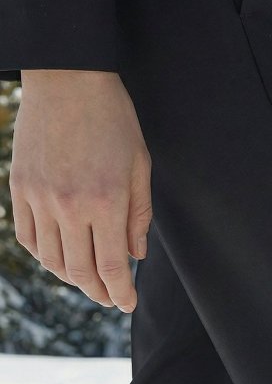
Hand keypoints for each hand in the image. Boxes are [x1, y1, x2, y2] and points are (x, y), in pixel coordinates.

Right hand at [9, 70, 152, 311]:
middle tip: (109, 296)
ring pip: (51, 259)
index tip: (127, 303)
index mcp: (107, 201)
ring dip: (70, 277)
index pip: (113, 267)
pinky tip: (57, 255)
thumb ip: (139, 214)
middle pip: (80, 271)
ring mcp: (40, 198)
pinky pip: (28, 237)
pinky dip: (43, 254)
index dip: (121, 292)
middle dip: (98, 291)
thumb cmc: (113, 118)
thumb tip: (137, 255)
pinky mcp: (20, 188)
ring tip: (86, 278)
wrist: (68, 79)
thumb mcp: (140, 164)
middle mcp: (70, 206)